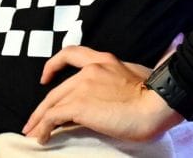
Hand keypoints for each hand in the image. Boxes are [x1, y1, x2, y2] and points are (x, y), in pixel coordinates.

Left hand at [24, 47, 179, 143]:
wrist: (159, 103)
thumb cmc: (157, 95)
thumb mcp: (138, 77)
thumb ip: (121, 78)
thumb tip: (116, 91)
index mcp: (106, 60)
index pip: (73, 54)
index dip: (54, 64)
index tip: (46, 77)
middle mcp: (91, 69)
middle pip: (57, 89)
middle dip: (42, 108)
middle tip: (34, 122)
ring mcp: (83, 86)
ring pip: (51, 103)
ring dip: (39, 120)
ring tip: (33, 134)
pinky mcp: (79, 105)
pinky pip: (52, 117)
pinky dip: (43, 128)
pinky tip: (42, 138)